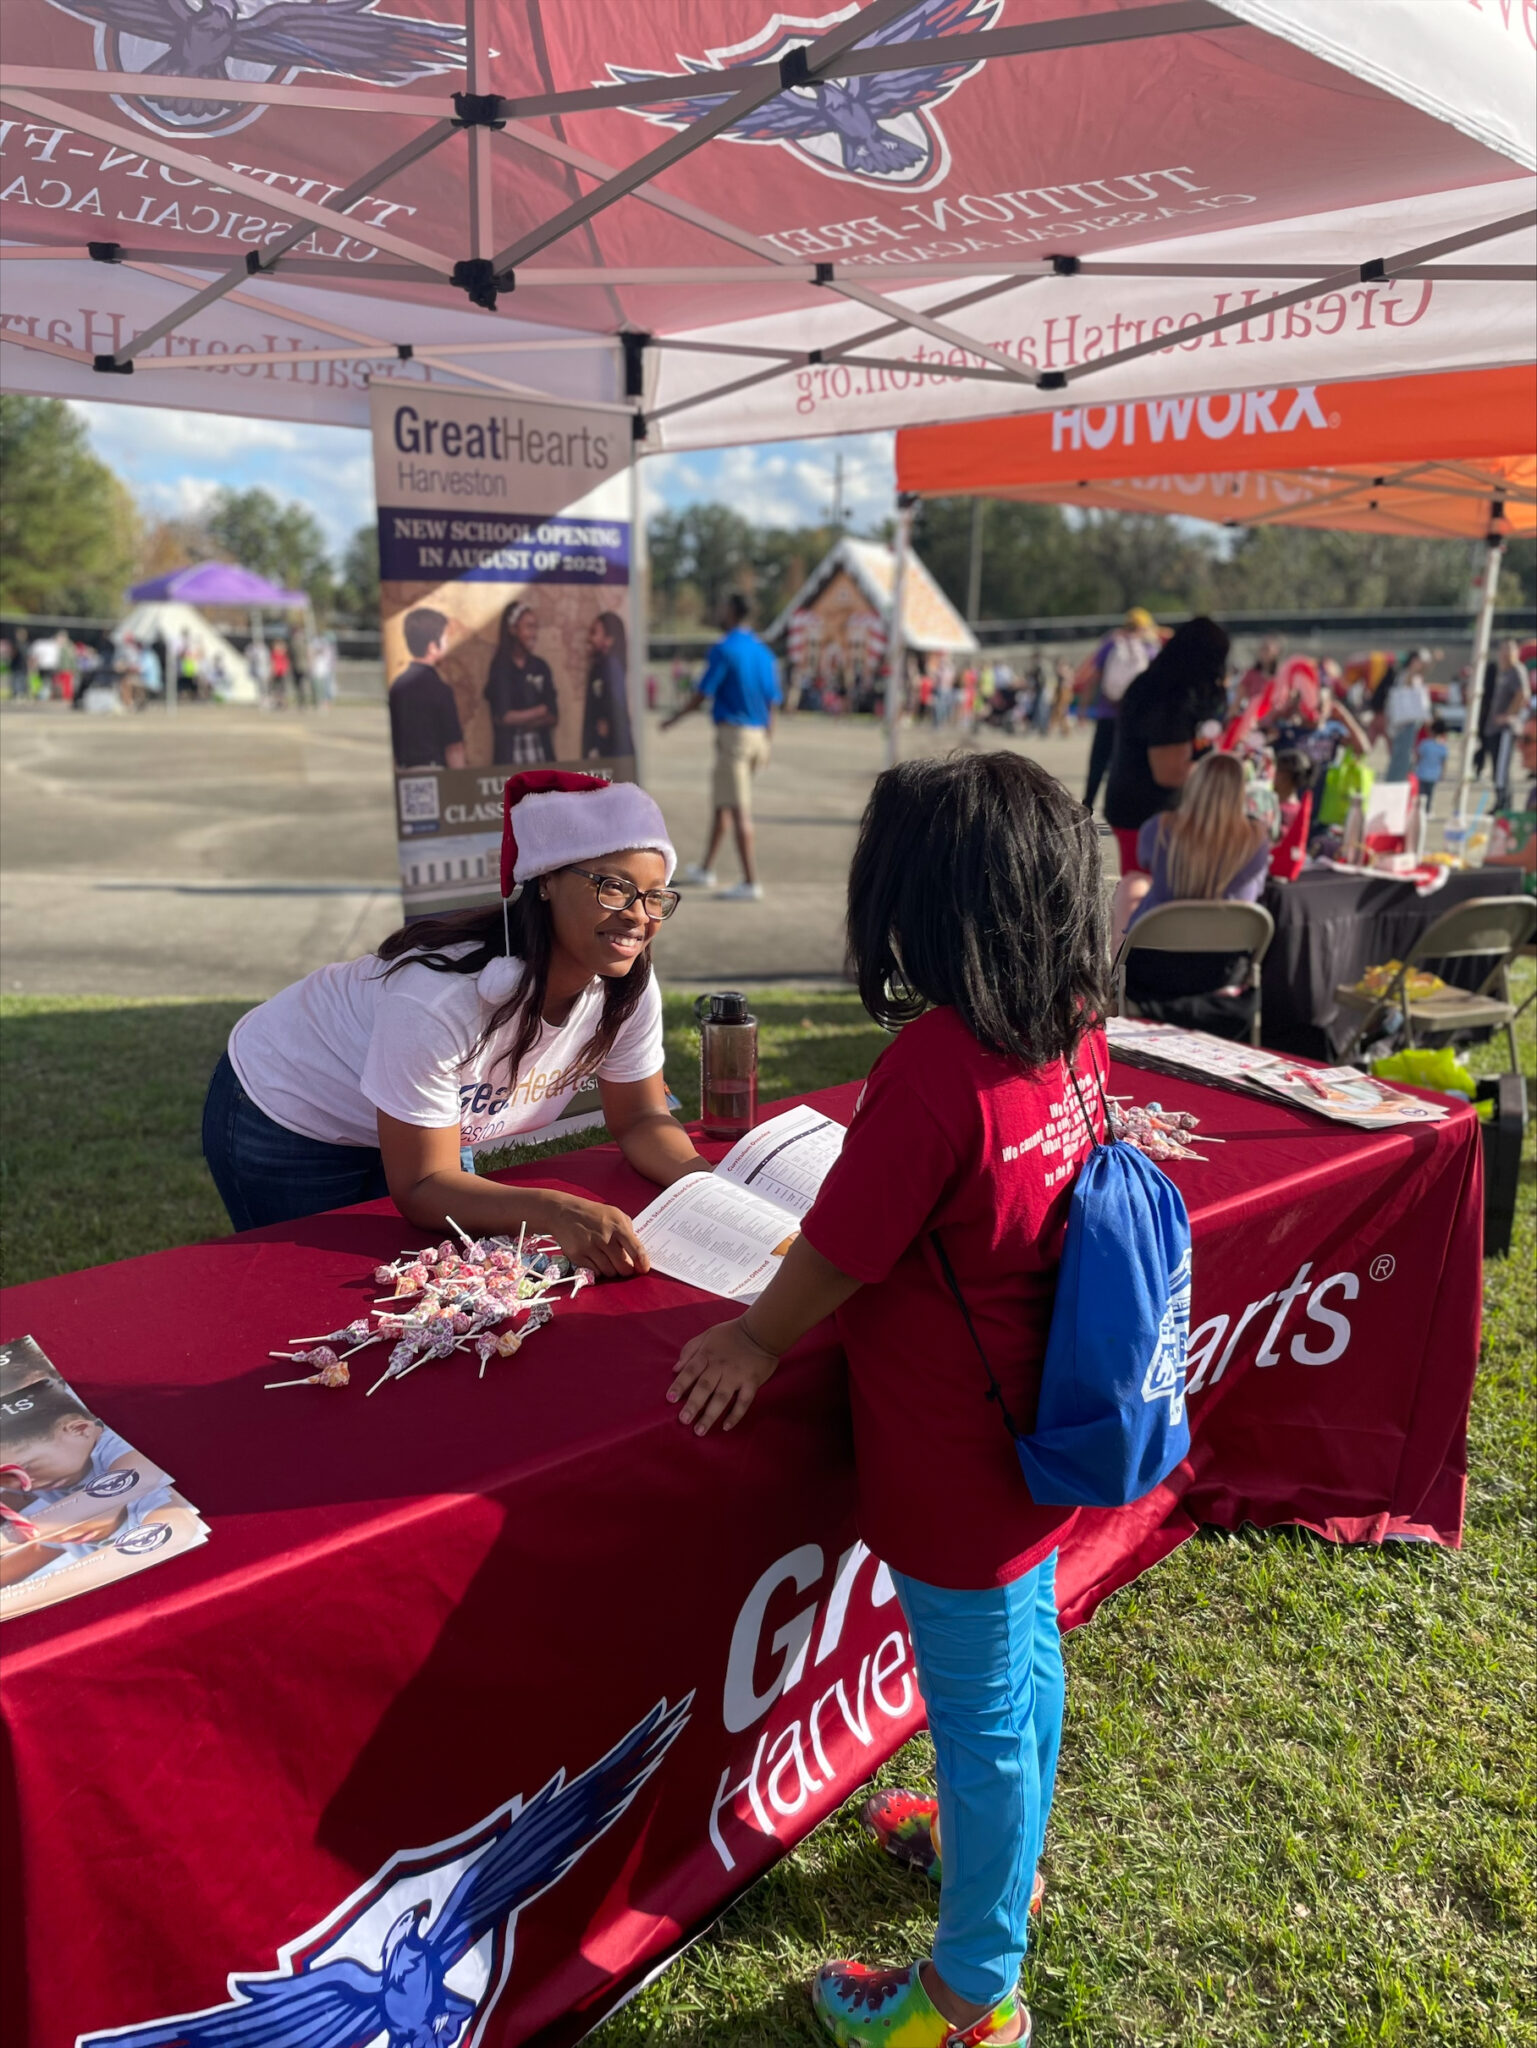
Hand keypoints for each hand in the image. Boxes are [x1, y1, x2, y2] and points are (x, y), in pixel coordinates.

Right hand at [542, 1195, 648, 1278]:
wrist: (563, 1212)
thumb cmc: (593, 1214)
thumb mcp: (615, 1214)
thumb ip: (628, 1231)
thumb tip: (638, 1254)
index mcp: (617, 1225)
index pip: (635, 1248)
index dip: (642, 1262)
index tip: (643, 1269)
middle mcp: (604, 1237)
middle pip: (623, 1266)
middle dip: (626, 1270)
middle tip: (623, 1266)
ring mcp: (590, 1247)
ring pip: (609, 1272)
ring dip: (611, 1270)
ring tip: (607, 1260)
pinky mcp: (577, 1255)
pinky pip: (595, 1272)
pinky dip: (598, 1270)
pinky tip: (595, 1260)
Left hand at [668, 1318, 779, 1435]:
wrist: (761, 1330)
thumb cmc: (731, 1333)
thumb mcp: (707, 1335)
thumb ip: (689, 1350)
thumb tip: (675, 1369)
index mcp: (707, 1354)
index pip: (690, 1371)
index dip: (680, 1385)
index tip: (670, 1399)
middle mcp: (720, 1367)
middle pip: (704, 1387)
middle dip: (693, 1404)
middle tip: (683, 1420)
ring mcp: (736, 1376)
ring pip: (721, 1398)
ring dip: (710, 1415)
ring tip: (699, 1431)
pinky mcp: (752, 1382)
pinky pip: (744, 1402)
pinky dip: (735, 1415)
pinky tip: (726, 1427)